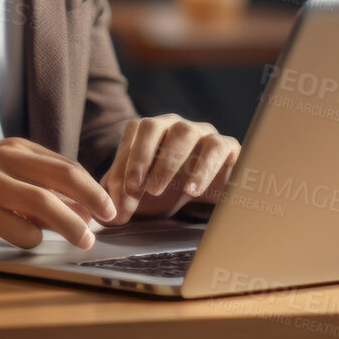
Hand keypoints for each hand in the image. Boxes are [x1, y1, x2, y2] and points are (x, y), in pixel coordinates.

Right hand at [0, 137, 118, 249]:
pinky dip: (33, 239)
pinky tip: (31, 242)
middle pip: (62, 175)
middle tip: (110, 217)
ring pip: (43, 202)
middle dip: (92, 198)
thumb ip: (44, 189)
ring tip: (85, 240)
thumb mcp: (9, 180)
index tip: (109, 207)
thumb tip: (87, 210)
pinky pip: (19, 229)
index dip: (92, 188)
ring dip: (71, 224)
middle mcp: (4, 159)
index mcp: (16, 148)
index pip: (66, 165)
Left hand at [100, 114, 238, 222]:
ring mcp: (202, 132)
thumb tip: (110, 214)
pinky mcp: (228, 146)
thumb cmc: (168, 193)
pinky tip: (191, 190)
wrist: (207, 203)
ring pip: (185, 132)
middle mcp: (175, 125)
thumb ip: (122, 200)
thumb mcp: (142, 198)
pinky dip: (203, 168)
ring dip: (169, 161)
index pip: (134, 130)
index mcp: (151, 130)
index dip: (128, 157)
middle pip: (155, 125)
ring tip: (159, 191)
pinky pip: (217, 147)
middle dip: (143, 158)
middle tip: (141, 190)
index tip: (127, 188)